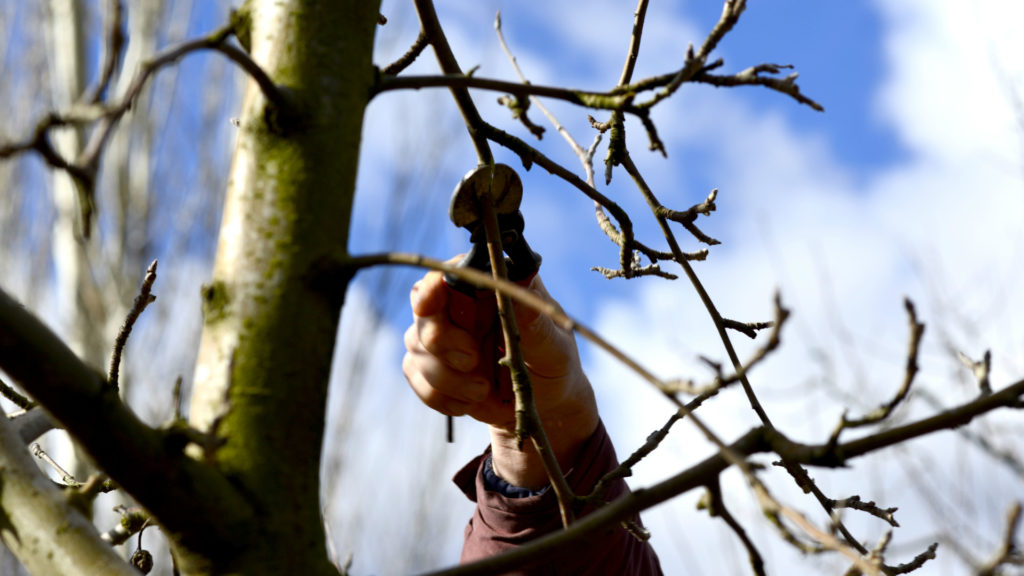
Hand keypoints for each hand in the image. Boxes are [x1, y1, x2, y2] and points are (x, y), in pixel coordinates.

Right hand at [402, 262, 598, 487]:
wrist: (543, 406)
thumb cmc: (553, 364)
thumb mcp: (554, 346)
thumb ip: (534, 321)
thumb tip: (517, 288)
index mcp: (490, 287)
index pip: (451, 274)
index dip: (433, 285)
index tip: (429, 303)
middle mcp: (459, 305)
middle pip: (424, 310)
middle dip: (443, 341)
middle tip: (473, 360)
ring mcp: (441, 335)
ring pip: (417, 347)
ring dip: (447, 377)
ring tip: (484, 391)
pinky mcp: (431, 366)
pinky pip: (417, 377)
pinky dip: (442, 396)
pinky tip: (470, 402)